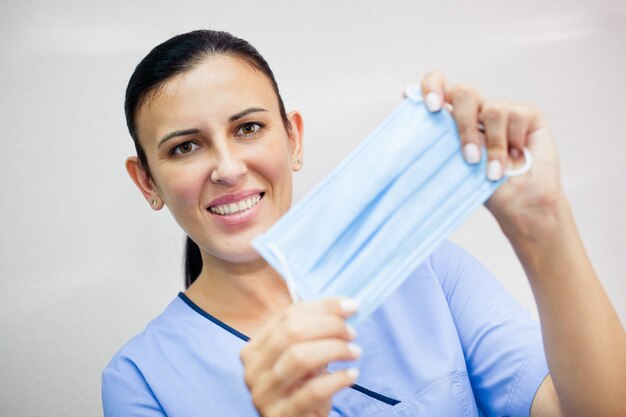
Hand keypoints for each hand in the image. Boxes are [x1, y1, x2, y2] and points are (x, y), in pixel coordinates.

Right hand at [240, 299, 360, 416]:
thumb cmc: (302, 389)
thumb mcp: (303, 359)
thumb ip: (314, 334)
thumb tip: (345, 307)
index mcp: (254, 349)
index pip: (286, 316)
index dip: (322, 307)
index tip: (351, 307)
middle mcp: (253, 370)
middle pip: (291, 332)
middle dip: (328, 326)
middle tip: (352, 333)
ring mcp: (263, 395)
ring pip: (300, 357)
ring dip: (334, 349)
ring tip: (355, 352)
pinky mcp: (281, 416)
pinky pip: (313, 391)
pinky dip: (337, 379)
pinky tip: (352, 375)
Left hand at [420, 71, 566, 235]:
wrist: (519, 203)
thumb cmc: (481, 187)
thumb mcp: (453, 164)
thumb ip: (437, 139)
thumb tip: (409, 112)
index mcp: (453, 118)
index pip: (438, 84)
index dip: (432, 87)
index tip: (431, 107)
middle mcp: (476, 109)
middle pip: (464, 92)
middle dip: (464, 126)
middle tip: (470, 157)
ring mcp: (502, 110)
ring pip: (492, 110)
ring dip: (493, 146)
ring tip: (495, 171)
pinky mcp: (527, 114)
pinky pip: (517, 115)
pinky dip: (515, 141)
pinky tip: (518, 156)